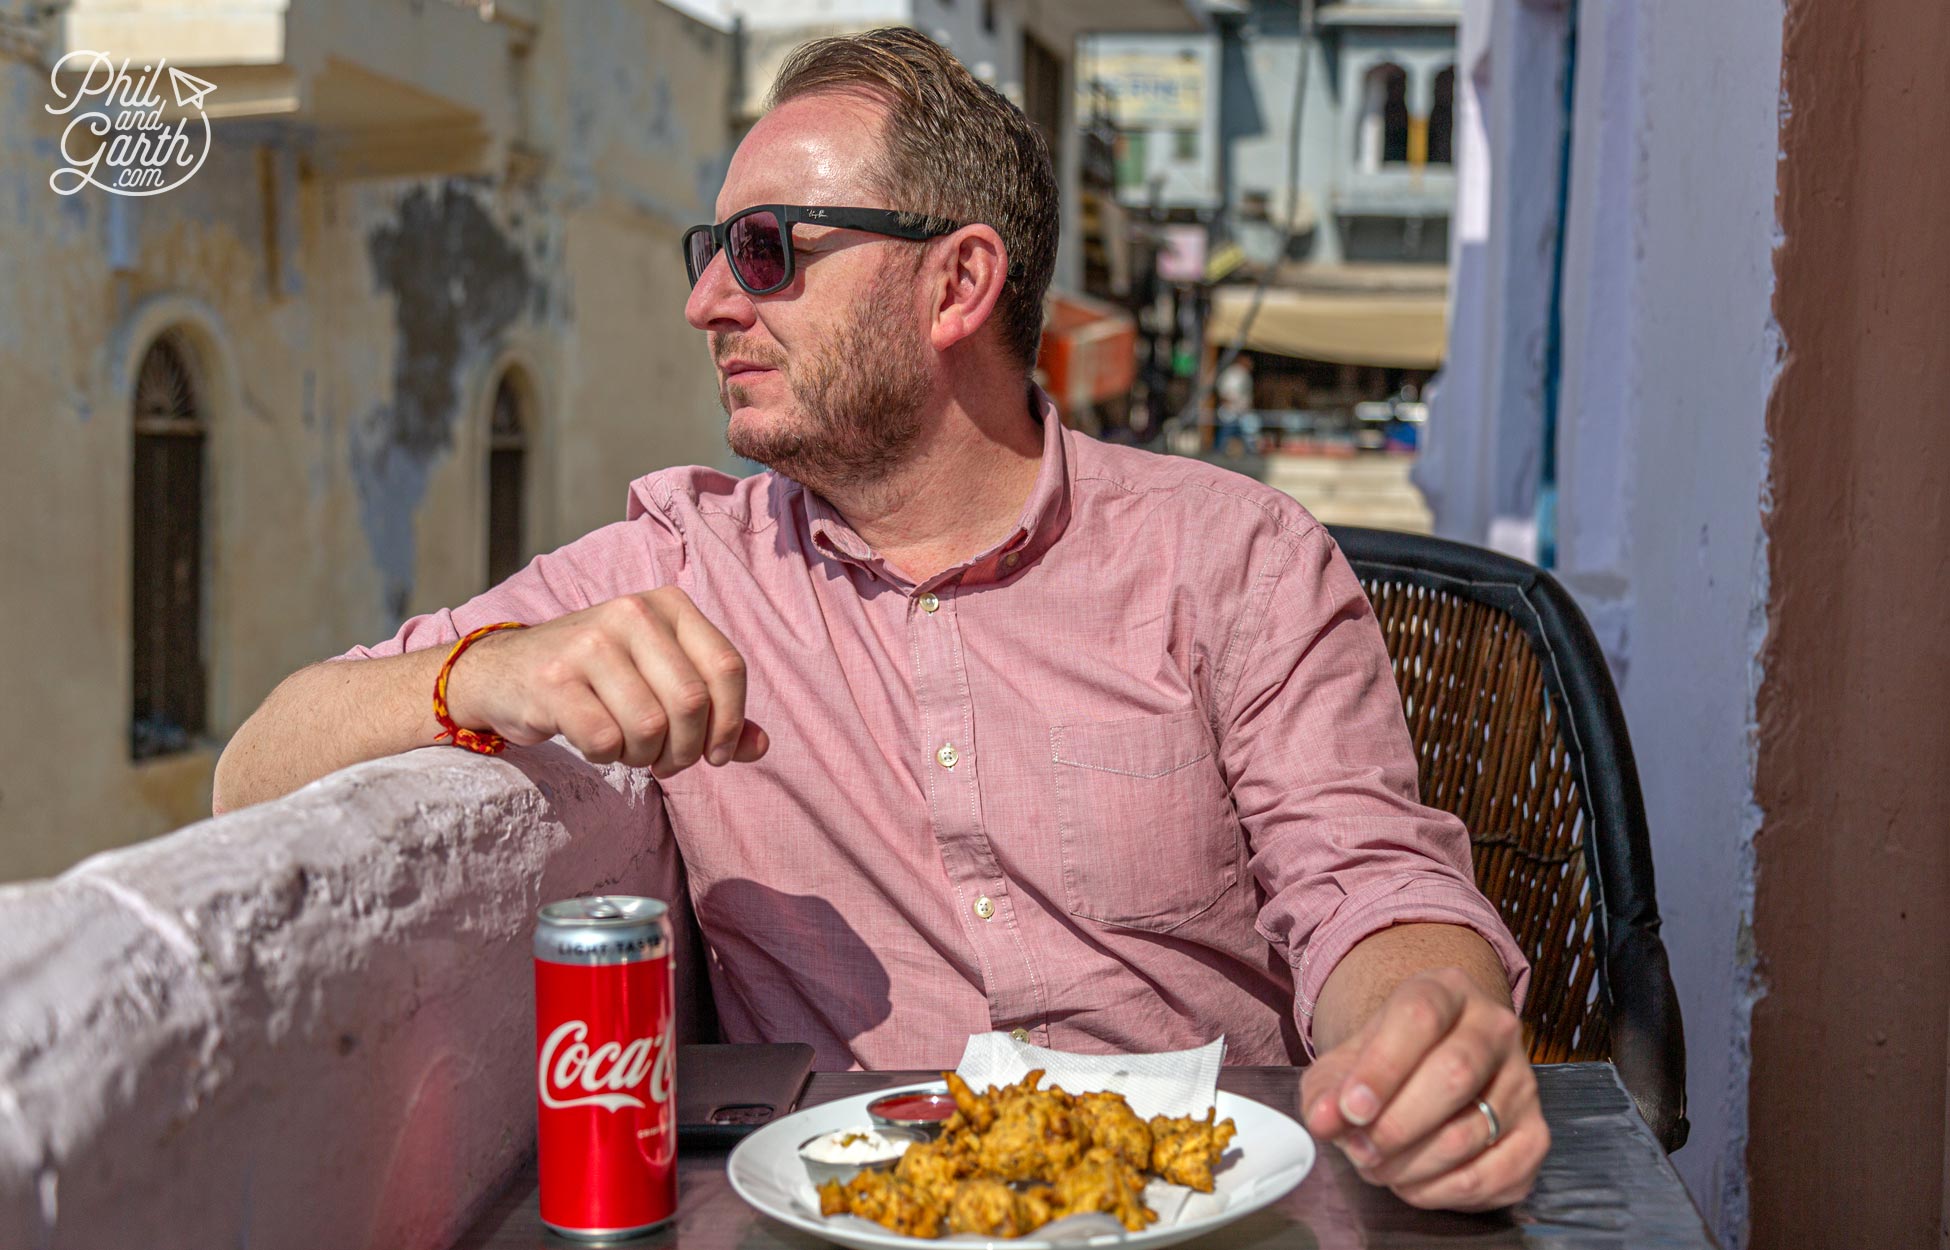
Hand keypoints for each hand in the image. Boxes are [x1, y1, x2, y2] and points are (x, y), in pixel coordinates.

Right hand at [442, 588, 768, 777]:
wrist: (506, 672)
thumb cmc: (598, 678)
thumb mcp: (661, 678)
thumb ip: (715, 711)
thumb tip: (760, 747)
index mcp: (668, 604)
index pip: (727, 667)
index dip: (730, 722)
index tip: (716, 754)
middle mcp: (632, 612)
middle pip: (691, 703)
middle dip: (686, 750)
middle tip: (667, 762)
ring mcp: (589, 642)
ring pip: (650, 726)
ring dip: (644, 755)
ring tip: (629, 748)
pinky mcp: (553, 679)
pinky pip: (606, 741)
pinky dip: (608, 757)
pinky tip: (595, 742)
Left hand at [1300, 967, 1546, 1210]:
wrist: (1430, 1067)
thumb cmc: (1385, 1062)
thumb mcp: (1345, 1063)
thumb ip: (1327, 1089)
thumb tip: (1322, 1120)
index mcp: (1446, 990)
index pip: (1420, 1017)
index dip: (1382, 1068)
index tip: (1350, 1109)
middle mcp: (1495, 1028)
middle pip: (1454, 1074)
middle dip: (1397, 1124)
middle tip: (1360, 1150)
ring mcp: (1522, 1082)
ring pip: (1470, 1132)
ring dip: (1411, 1164)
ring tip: (1376, 1167)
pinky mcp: (1536, 1135)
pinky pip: (1492, 1175)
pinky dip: (1442, 1191)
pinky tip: (1411, 1184)